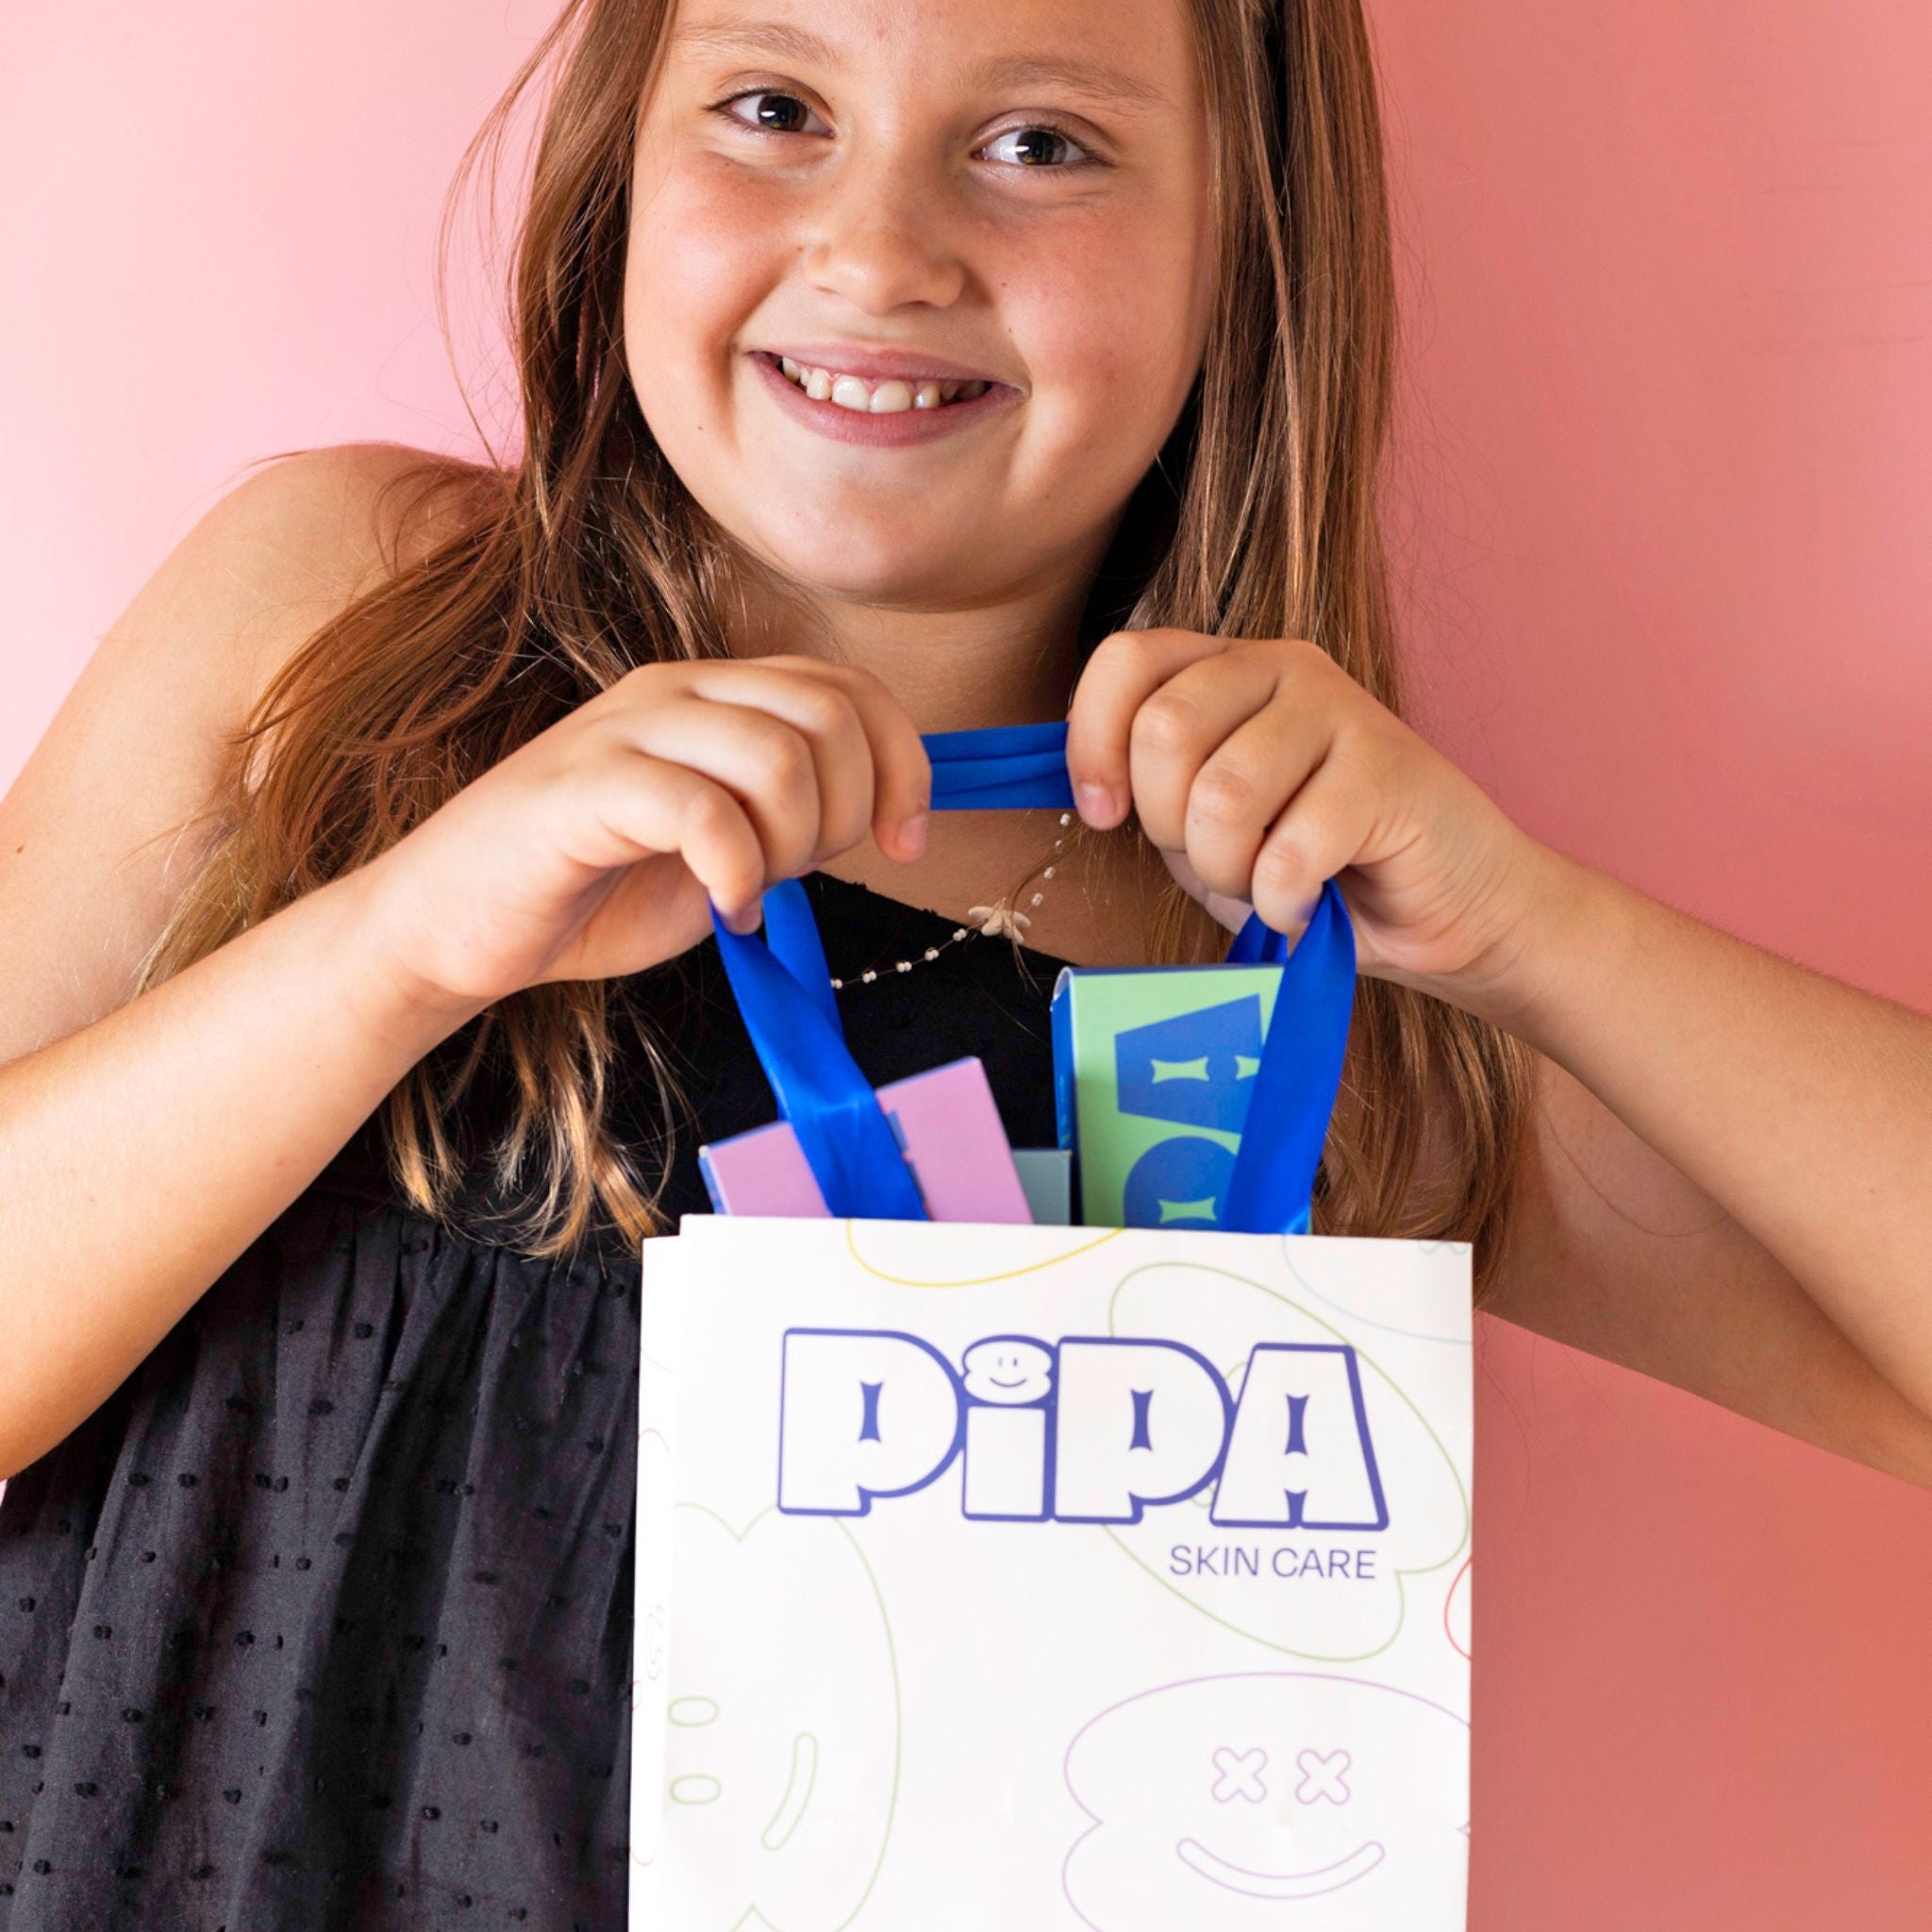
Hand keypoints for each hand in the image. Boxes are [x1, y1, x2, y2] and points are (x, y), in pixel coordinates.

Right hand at [355, 655, 930, 1018]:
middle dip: (847, 811)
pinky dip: (736, 874)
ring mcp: (624, 732)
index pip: (848, 690)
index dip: (904, 763)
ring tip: (748, 892)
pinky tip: (720, 909)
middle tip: (799, 874)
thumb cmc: (589, 891)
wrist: (452, 928)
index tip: (906, 842)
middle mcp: (674, 692)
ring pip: (777, 756)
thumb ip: (789, 817)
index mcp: (712, 696)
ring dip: (790, 844)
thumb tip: (876, 814)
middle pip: (828, 715)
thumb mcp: (720, 848)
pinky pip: (703, 811)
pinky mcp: (581, 788)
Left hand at [1065, 629, 1571, 1021]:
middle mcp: (1282, 665)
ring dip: (1229, 873)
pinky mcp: (1386, 766)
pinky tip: (1307, 904)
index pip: (1125, 661)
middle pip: (1164, 730)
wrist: (1446, 909)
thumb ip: (1149, 792)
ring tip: (1265, 886)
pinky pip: (1287, 850)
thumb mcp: (1203, 826)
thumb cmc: (1312, 869)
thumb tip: (1087, 786)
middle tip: (1220, 859)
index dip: (1093, 743)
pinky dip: (1282, 902)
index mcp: (1226, 668)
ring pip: (1221, 795)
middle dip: (1169, 827)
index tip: (1106, 816)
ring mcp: (1339, 707)